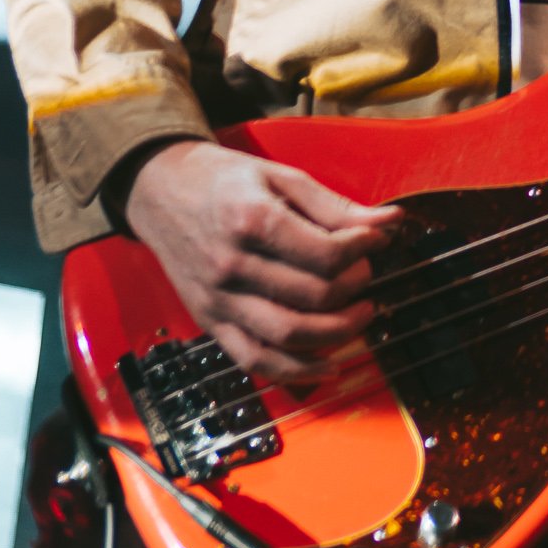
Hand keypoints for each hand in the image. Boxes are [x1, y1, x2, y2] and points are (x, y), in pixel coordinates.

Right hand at [121, 141, 402, 385]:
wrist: (158, 189)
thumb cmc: (223, 179)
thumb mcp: (282, 176)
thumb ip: (336, 206)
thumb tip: (390, 222)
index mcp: (251, 221)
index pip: (327, 254)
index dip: (365, 249)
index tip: (377, 238)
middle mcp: (231, 266)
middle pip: (315, 295)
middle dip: (357, 285)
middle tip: (367, 271)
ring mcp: (218, 299)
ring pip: (290, 335)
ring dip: (339, 332)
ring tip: (363, 313)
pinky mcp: (209, 322)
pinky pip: (255, 360)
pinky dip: (296, 371)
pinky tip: (329, 366)